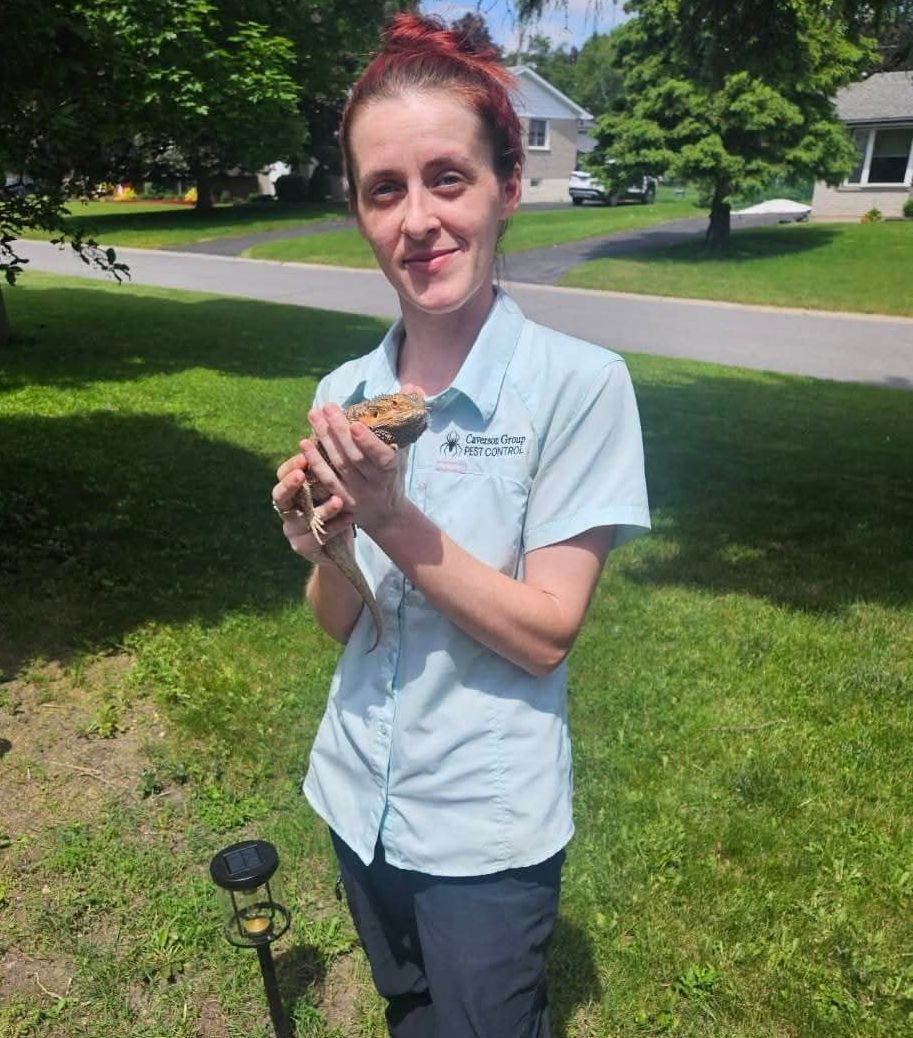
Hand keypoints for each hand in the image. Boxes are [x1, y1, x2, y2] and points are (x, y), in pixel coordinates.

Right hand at [272, 451, 353, 562]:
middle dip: (290, 485)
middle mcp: (287, 509)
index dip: (290, 466)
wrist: (341, 547)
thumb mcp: (333, 486)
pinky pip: (318, 537)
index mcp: (292, 491)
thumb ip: (327, 469)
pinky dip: (335, 527)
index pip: (282, 474)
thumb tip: (334, 435)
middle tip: (301, 475)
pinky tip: (349, 519)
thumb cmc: (336, 509)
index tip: (303, 457)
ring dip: (322, 509)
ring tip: (339, 500)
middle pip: (279, 496)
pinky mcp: (303, 547)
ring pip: (302, 519)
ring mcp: (292, 530)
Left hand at [302, 401, 408, 536]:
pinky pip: (326, 479)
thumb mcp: (404, 450)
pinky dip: (314, 461)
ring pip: (338, 465)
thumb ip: (405, 420)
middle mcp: (374, 484)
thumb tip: (412, 387)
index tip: (355, 424)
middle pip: (354, 457)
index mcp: (391, 471)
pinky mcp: (341, 500)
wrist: (387, 514)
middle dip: (339, 431)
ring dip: (324, 439)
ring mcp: (356, 493)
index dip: (368, 442)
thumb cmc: (395, 474)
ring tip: (314, 415)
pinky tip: (304, 443)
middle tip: (327, 407)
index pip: (382, 457)